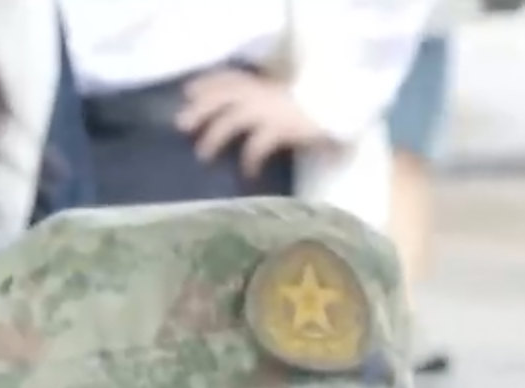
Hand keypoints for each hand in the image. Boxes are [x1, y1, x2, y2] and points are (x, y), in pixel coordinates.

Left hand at [177, 69, 331, 177]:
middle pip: (221, 97)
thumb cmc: (318, 106)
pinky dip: (248, 160)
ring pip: (231, 119)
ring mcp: (269, 110)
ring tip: (203, 156)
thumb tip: (247, 116)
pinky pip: (256, 145)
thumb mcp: (287, 100)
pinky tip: (248, 173)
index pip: (228, 78)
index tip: (188, 93)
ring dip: (214, 137)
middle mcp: (261, 94)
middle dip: (200, 110)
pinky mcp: (280, 129)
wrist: (343, 107)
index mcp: (263, 84)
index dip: (206, 84)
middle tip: (181, 126)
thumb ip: (268, 105)